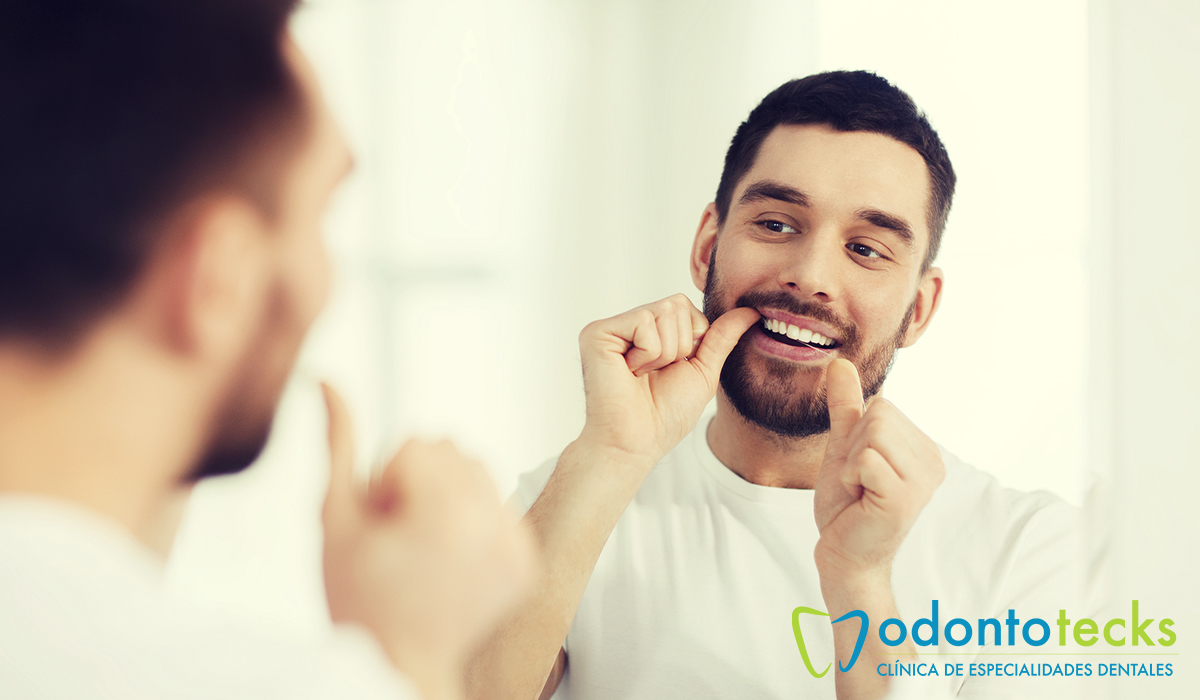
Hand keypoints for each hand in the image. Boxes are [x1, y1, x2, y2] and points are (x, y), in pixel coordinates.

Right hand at [320, 384, 535, 699]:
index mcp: (448, 513)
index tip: (382, 526)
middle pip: (451, 449)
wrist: (400, 665)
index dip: (385, 482)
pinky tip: (449, 559)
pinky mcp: (527, 562)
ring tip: (423, 546)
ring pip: (478, 471)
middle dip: (419, 482)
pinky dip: (474, 520)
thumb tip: (328, 381)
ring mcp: (516, 546)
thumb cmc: (359, 601)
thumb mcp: (335, 518)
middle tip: (401, 536)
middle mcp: (492, 525)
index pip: (417, 444)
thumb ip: (338, 444)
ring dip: (447, 495)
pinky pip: (500, 504)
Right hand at [576, 294, 759, 466]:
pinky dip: (648, 354)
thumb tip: (751, 310)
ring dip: (664, 353)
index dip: (692, 340)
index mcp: (649, 331)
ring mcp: (611, 327)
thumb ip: (722, 337)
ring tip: (641, 375)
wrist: (637, 443)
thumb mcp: (703, 370)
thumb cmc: (665, 414)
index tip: (671, 370)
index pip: (685, 306)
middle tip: (655, 374)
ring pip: (663, 312)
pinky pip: (644, 322)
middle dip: (679, 346)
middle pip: (676, 304)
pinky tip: (629, 373)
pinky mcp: (597, 333)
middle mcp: (627, 324)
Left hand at [812, 359, 944, 584]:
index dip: (857, 435)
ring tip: (861, 490)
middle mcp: (933, 461)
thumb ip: (846, 406)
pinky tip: (861, 500)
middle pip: (879, 413)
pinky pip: (865, 458)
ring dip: (851, 462)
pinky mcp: (904, 498)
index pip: (882, 405)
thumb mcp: (844, 446)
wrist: (843, 554)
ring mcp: (922, 480)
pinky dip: (850, 476)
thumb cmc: (846, 506)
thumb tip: (839, 362)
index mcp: (924, 448)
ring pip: (872, 432)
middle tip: (859, 482)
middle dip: (854, 446)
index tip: (861, 469)